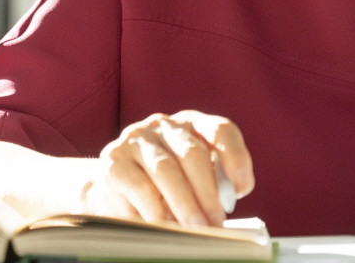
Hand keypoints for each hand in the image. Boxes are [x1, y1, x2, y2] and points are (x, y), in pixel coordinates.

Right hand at [79, 111, 253, 226]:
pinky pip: (139, 187)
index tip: (242, 190)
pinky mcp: (114, 160)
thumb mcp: (190, 177)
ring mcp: (137, 139)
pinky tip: (164, 225)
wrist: (112, 186)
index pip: (221, 131)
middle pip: (193, 154)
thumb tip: (224, 208)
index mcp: (192, 124)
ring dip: (184, 204)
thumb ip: (210, 183)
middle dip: (208, 193)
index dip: (236, 159)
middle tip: (216, 222)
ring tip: (195, 229)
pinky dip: (155, 210)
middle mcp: (165, 125)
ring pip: (166, 170)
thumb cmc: (163, 184)